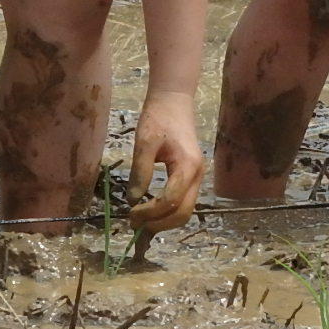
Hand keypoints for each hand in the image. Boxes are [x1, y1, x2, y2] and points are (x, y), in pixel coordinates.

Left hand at [128, 90, 204, 233]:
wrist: (174, 102)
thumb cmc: (159, 118)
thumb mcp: (144, 142)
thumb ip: (140, 171)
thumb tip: (133, 200)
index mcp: (187, 166)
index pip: (170, 201)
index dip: (150, 213)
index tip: (130, 214)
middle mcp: (198, 176)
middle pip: (183, 213)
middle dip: (159, 224)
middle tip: (135, 226)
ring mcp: (197, 178)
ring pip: (185, 211)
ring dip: (164, 222)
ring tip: (141, 224)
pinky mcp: (191, 177)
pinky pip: (183, 203)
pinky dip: (168, 214)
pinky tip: (152, 216)